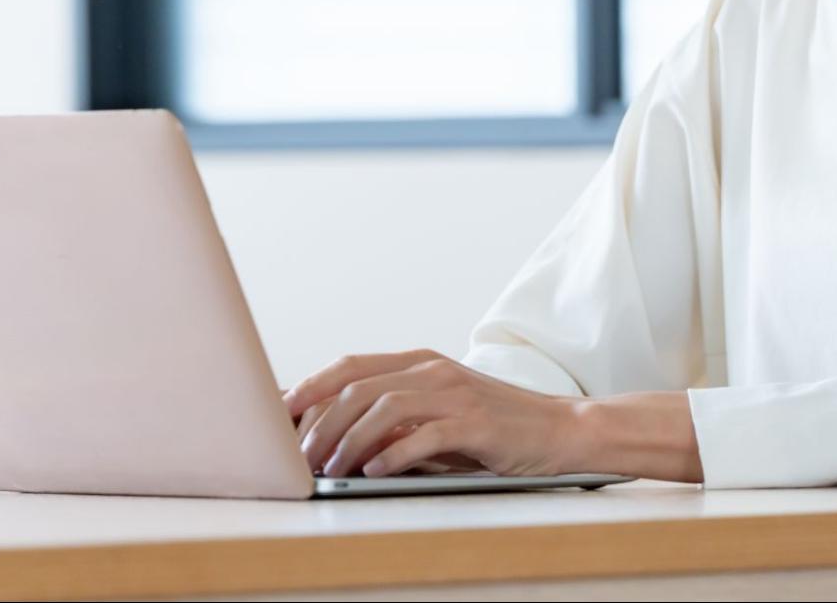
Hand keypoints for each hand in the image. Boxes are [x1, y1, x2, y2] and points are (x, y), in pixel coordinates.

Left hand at [283, 349, 586, 478]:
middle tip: (300, 457)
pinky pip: (424, 434)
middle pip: (358, 386)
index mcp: (420, 362)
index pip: (350, 365)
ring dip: (349, 441)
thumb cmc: (491, 427)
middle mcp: (434, 370)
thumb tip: (329, 435)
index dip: (310, 386)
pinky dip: (393, 454)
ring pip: (384, 407)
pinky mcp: (476, 422)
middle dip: (320, 423)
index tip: (279, 414)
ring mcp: (456, 393)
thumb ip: (393, 416)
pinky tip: (374, 473)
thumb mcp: (436, 413)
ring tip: (331, 470)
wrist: (558, 430)